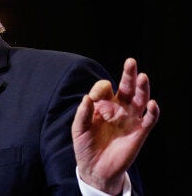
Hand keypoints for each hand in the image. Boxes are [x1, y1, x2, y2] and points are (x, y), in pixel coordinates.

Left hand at [72, 58, 159, 194]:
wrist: (95, 168)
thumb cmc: (85, 146)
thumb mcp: (78, 129)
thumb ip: (82, 114)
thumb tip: (87, 97)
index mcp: (102, 105)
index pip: (104, 88)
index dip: (100, 89)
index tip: (93, 99)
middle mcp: (118, 108)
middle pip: (126, 87)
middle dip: (128, 75)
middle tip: (130, 62)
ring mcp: (130, 119)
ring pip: (140, 99)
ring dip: (142, 88)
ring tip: (142, 77)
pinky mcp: (140, 131)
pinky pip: (149, 119)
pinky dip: (153, 111)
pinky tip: (152, 103)